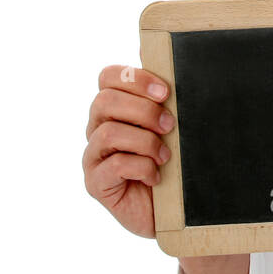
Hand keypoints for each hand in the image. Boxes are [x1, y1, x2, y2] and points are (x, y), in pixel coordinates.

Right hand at [82, 64, 173, 237]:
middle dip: (143, 110)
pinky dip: (141, 166)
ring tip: (165, 155)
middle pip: (105, 100)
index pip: (108, 76)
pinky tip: (156, 176)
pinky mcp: (96, 183)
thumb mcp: (176, 128)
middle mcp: (99, 127)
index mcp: (117, 107)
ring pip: (108, 132)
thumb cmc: (176, 165)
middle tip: (170, 125)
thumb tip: (167, 62)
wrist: (178, 211)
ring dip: (145, 141)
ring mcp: (94, 156)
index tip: (166, 92)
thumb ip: (167, 100)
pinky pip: (114, 164)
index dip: (135, 78)